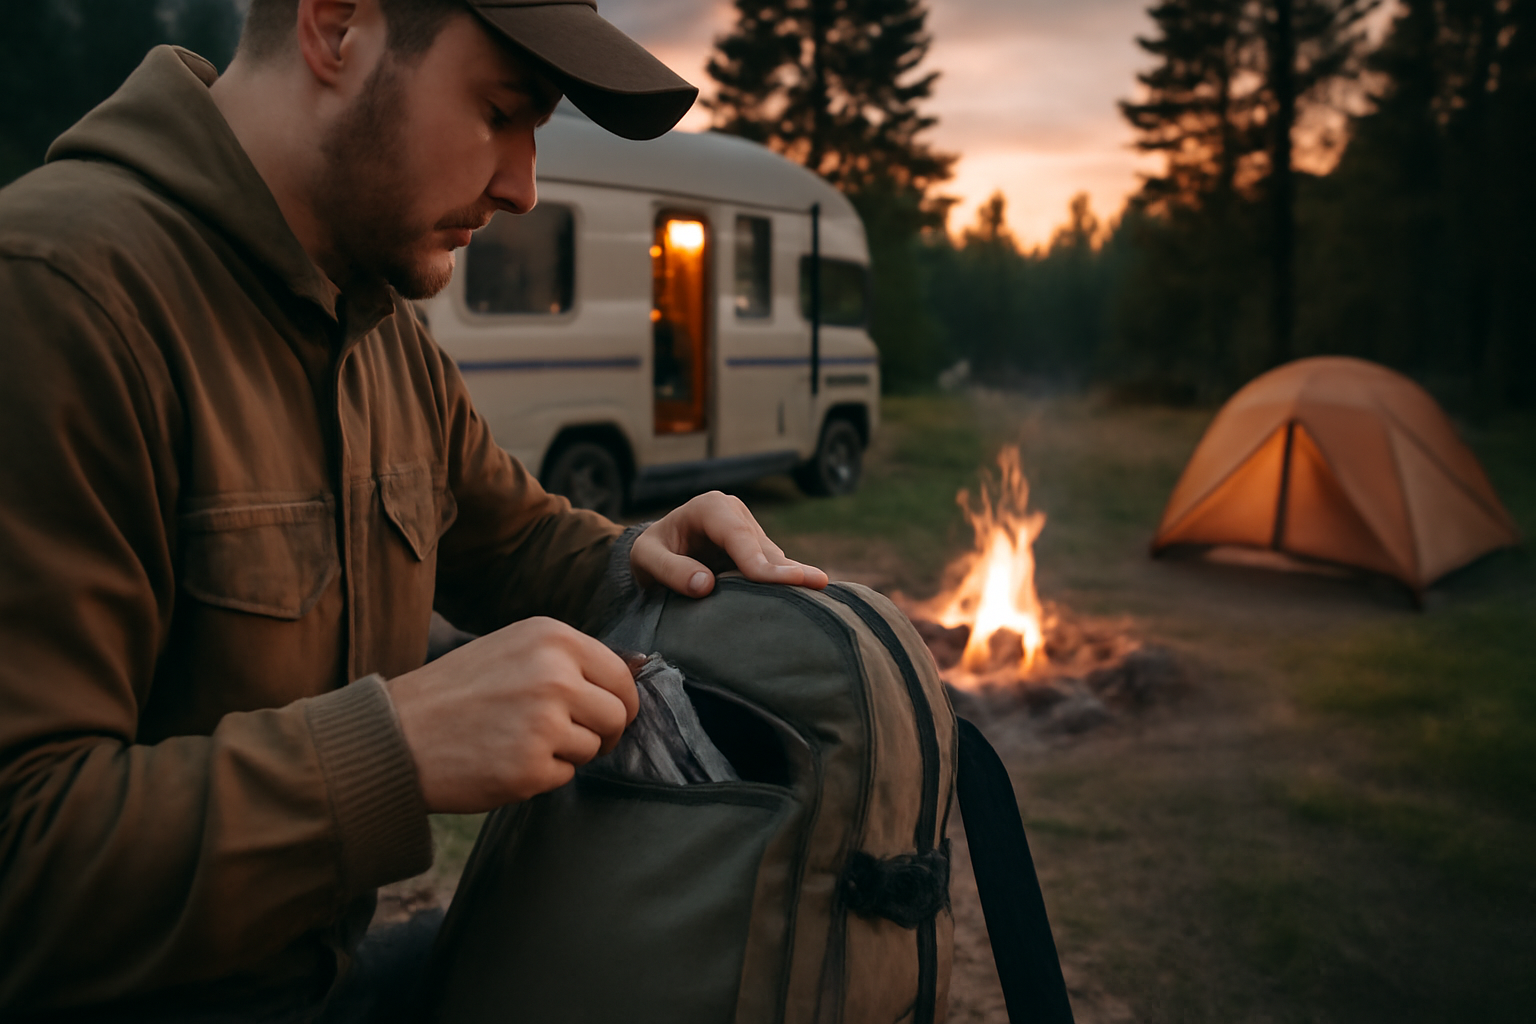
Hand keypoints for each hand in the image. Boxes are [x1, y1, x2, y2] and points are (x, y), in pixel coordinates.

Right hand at [385, 617, 637, 812]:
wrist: (396, 734)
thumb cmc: (456, 691)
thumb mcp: (514, 649)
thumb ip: (569, 659)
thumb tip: (638, 668)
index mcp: (552, 638)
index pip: (621, 675)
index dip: (620, 701)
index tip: (606, 713)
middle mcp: (555, 675)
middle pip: (618, 714)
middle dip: (603, 732)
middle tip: (568, 737)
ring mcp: (545, 722)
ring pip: (593, 747)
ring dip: (567, 753)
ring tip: (519, 741)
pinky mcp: (532, 766)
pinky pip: (564, 776)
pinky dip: (541, 775)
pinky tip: (504, 760)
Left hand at [631, 491, 828, 597]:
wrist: (656, 550)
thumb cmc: (650, 552)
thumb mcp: (646, 559)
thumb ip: (670, 570)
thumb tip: (705, 586)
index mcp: (710, 507)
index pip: (739, 537)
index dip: (758, 561)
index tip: (777, 580)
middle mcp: (736, 513)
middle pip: (763, 548)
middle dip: (785, 569)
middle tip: (818, 585)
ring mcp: (750, 530)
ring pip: (774, 558)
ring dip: (789, 578)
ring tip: (819, 595)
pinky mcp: (758, 548)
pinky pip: (775, 566)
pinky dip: (788, 582)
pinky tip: (812, 596)